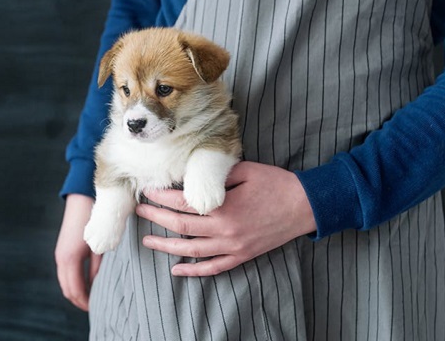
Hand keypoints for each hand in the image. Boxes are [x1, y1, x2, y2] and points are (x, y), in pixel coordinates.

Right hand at [55, 194, 102, 310]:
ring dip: (76, 291)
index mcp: (71, 259)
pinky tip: (87, 282)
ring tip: (92, 297)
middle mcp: (61, 259)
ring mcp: (60, 254)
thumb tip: (99, 283)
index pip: (75, 290)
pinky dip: (74, 282)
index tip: (96, 308)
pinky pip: (65, 273)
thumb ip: (98, 266)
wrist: (82, 199)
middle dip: (79, 300)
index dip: (85, 302)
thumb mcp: (100, 245)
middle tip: (95, 306)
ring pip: (65, 282)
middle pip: (67, 289)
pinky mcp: (62, 250)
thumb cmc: (95, 220)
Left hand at [136, 161, 316, 276]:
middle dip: (156, 218)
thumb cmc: (276, 184)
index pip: (183, 202)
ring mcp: (233, 247)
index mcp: (225, 207)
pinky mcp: (241, 256)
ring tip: (147, 241)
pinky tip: (177, 270)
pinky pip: (213, 268)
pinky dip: (194, 271)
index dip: (162, 196)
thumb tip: (189, 175)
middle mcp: (225, 231)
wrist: (305, 206)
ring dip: (166, 247)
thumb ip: (217, 175)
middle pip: (181, 227)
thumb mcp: (245, 171)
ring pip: (191, 251)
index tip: (148, 190)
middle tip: (139, 210)